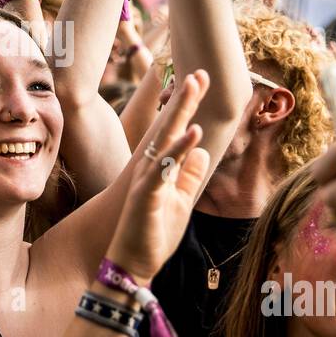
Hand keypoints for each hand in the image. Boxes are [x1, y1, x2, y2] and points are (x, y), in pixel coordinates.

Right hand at [106, 70, 212, 281]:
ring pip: (165, 138)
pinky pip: (165, 168)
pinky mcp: (147, 195)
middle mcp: (150, 167)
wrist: (132, 264)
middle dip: (185, 99)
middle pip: (169, 125)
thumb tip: (203, 151)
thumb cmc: (153, 233)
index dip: (188, 106)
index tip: (200, 80)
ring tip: (194, 85)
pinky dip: (179, 148)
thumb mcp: (181, 202)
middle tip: (200, 72)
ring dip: (180, 111)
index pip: (175, 130)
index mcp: (160, 168)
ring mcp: (147, 179)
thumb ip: (189, 175)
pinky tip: (194, 131)